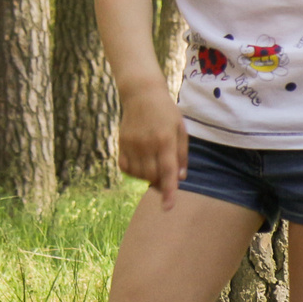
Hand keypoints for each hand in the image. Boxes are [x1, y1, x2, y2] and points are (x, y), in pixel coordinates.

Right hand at [116, 87, 191, 207]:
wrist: (141, 94)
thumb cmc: (166, 112)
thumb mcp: (181, 129)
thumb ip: (181, 154)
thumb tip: (179, 178)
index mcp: (165, 140)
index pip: (167, 172)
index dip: (169, 192)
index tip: (168, 207)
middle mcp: (146, 144)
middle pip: (152, 176)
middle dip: (161, 182)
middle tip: (167, 177)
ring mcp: (131, 144)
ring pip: (139, 174)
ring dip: (148, 177)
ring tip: (155, 165)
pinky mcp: (121, 143)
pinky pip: (126, 168)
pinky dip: (134, 172)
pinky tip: (142, 164)